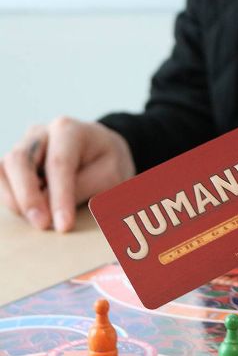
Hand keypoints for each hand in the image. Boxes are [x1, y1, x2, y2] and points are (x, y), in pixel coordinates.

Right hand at [0, 117, 134, 231]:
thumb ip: (81, 188)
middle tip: (43, 225)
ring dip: (15, 199)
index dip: (59, 197)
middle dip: (28, 197)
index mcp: (69, 130)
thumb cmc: (109, 163)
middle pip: (20, 160)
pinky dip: (11, 197)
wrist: (103, 150)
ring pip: (4, 169)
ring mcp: (24, 145)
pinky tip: (28, 212)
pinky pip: (2, 178)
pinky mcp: (16, 161)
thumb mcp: (109, 176)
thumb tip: (52, 209)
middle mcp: (41, 133)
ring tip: (37, 221)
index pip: (59, 163)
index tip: (64, 225)